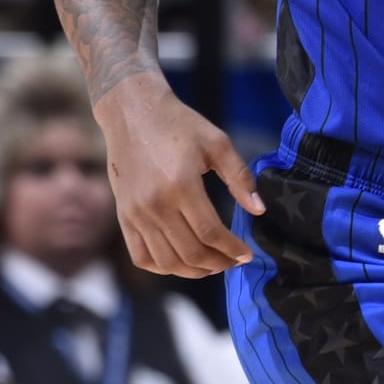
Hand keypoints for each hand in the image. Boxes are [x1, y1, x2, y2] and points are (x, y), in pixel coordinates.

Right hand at [95, 76, 263, 278]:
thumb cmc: (178, 124)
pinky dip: (163, 267)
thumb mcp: (217, 142)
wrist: (132, 111)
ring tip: (212, 265)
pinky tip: (182, 262)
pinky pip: (141, 256)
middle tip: (233, 261)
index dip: (232, 249)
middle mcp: (155, 204)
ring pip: (167, 261)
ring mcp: (136, 213)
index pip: (210, 233)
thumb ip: (240, 177)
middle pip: (191, 252)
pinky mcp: (123, 216)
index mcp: (180, 185)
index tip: (246, 254)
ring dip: (194, 271)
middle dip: (218, 263)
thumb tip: (259, 210)